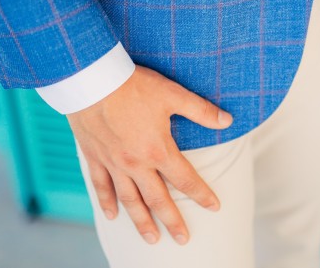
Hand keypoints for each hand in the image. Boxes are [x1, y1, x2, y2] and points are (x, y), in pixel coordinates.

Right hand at [66, 64, 233, 245]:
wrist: (91, 80)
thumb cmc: (133, 85)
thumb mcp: (172, 94)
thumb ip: (201, 110)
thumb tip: (228, 120)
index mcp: (157, 150)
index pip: (185, 179)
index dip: (202, 194)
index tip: (214, 207)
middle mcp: (135, 163)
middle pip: (157, 199)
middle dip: (172, 220)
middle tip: (183, 239)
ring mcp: (113, 163)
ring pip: (129, 199)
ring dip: (141, 221)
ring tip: (151, 239)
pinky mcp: (94, 157)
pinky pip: (101, 186)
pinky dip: (107, 203)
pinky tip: (112, 216)